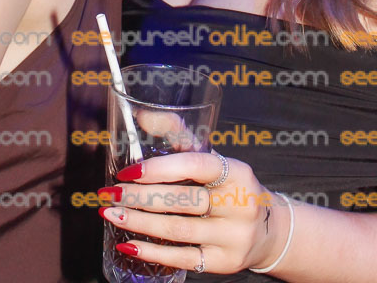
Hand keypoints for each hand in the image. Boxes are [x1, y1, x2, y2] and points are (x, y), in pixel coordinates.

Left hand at [98, 151, 289, 275]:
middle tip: (108, 193)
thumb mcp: (214, 160)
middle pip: (180, 200)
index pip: (194, 165)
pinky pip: (181, 258)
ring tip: (110, 214)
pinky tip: (127, 244)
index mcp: (236, 172)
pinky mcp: (222, 262)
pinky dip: (151, 251)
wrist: (268, 232)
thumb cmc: (231, 187)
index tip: (127, 172)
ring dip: (137, 222)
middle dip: (138, 197)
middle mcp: (237, 204)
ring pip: (176, 229)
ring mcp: (232, 236)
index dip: (158, 167)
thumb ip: (180, 136)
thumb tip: (140, 115)